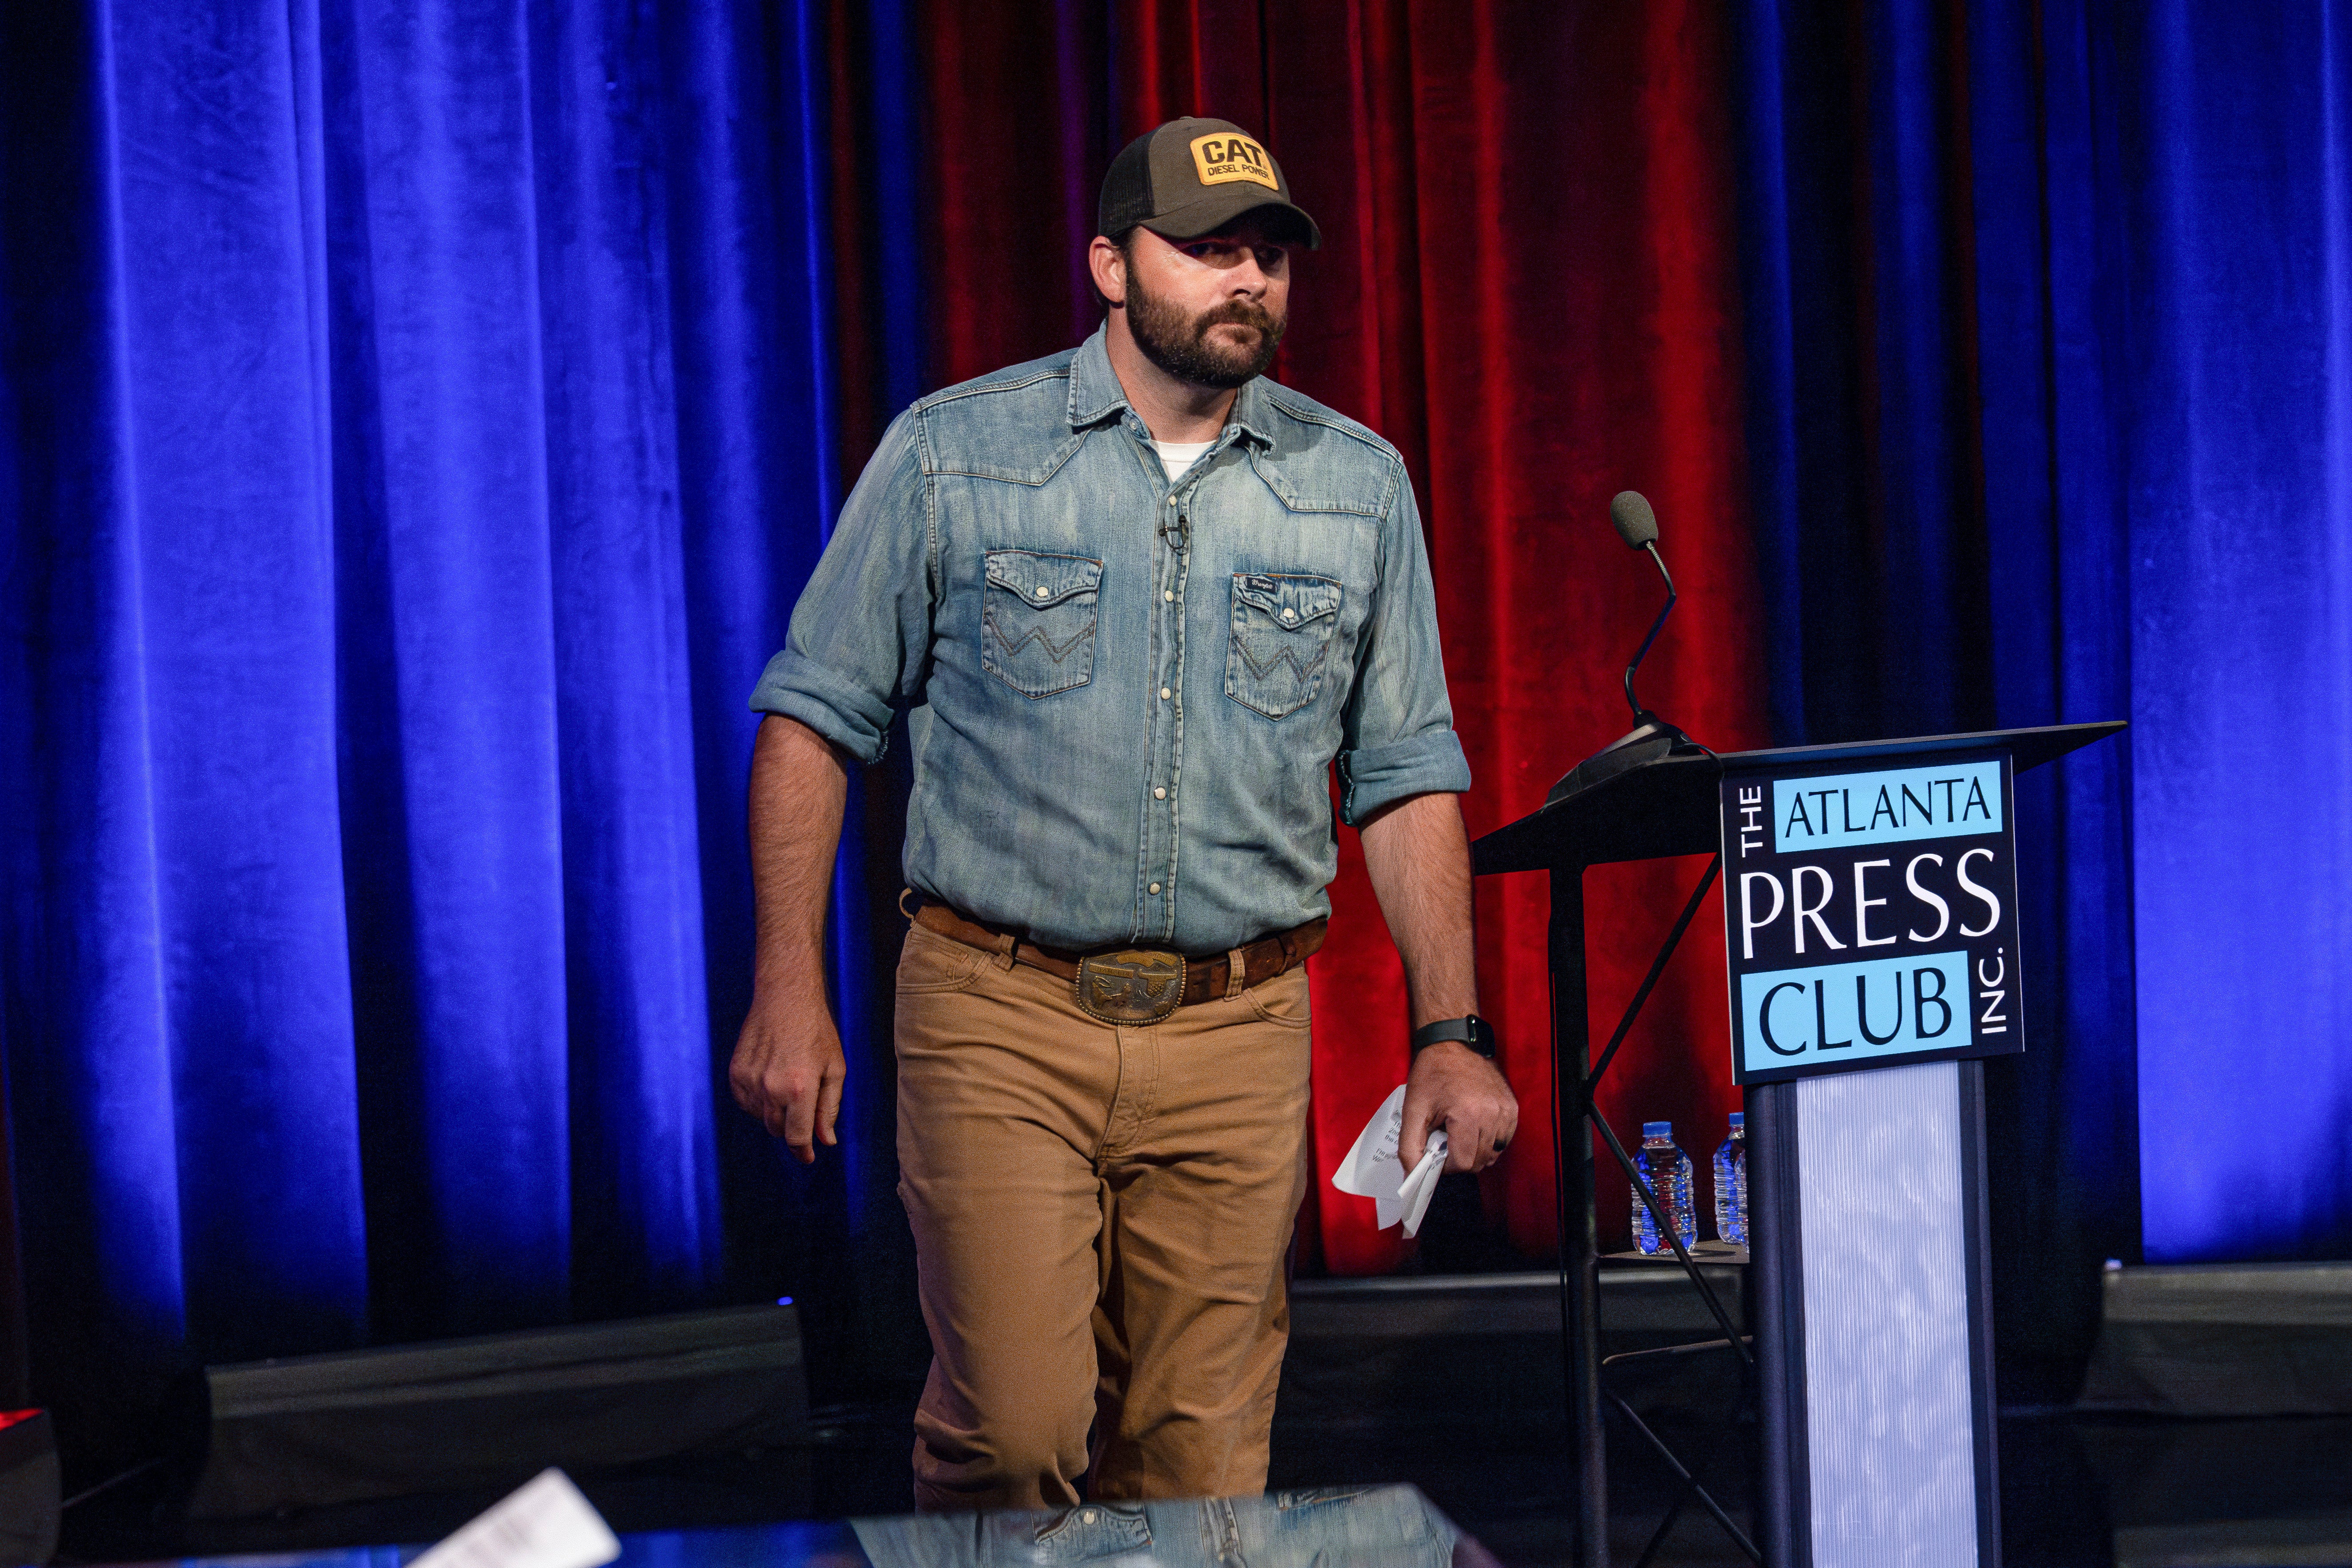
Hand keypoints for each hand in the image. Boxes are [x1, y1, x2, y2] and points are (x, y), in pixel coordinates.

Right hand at [729, 988, 846, 1162]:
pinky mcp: (735, 1073)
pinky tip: (771, 1079)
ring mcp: (749, 1081)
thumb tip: (826, 1141)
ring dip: (776, 1113)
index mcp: (799, 1089)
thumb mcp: (834, 1069)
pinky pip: (746, 1103)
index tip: (807, 1157)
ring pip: (761, 1118)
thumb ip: (829, 1109)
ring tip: (789, 1083)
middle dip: (792, 1127)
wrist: (785, 999)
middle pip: (778, 1130)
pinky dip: (759, 1101)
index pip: (796, 1137)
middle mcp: (771, 1088)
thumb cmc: (816, 1032)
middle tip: (804, 1106)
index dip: (802, 1151)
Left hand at [1400, 1042, 1518, 1174]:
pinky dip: (1490, 1140)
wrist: (1452, 1043)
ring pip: (1493, 1153)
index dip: (1446, 1165)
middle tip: (1445, 1138)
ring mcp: (1505, 1111)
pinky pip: (1504, 1139)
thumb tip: (1412, 1175)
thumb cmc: (1432, 1073)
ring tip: (1459, 1131)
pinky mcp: (1512, 1107)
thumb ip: (1410, 1146)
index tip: (1436, 1151)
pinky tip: (1474, 1126)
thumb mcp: (1413, 1109)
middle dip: (1459, 1158)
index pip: (1463, 1163)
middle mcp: (1492, 1114)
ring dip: (1475, 1150)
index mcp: (1468, 1115)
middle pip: (1479, 1162)